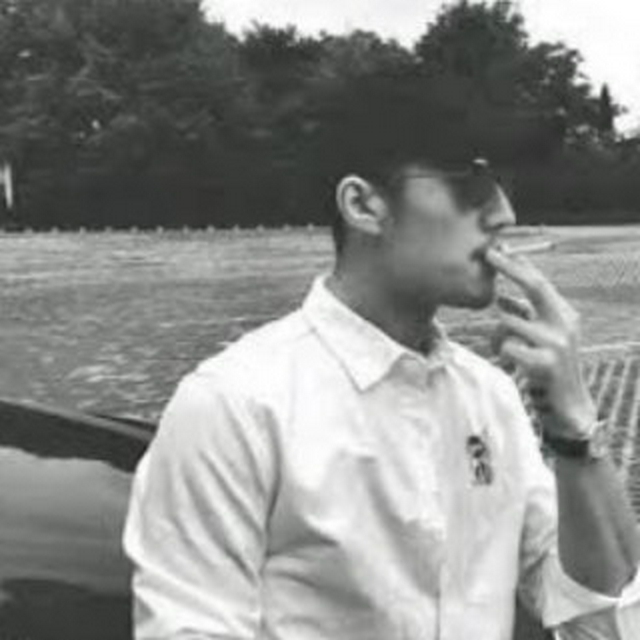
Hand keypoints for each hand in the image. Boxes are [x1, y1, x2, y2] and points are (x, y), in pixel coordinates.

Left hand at [484, 247, 596, 438]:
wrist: (569, 406)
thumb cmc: (548, 367)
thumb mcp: (540, 337)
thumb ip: (525, 316)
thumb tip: (501, 298)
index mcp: (564, 314)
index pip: (540, 282)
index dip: (518, 264)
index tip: (497, 249)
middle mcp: (565, 323)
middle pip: (535, 286)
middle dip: (510, 268)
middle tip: (488, 254)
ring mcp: (558, 343)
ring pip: (508, 321)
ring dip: (496, 333)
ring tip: (504, 349)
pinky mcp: (546, 363)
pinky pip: (506, 346)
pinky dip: (501, 352)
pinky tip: (512, 363)